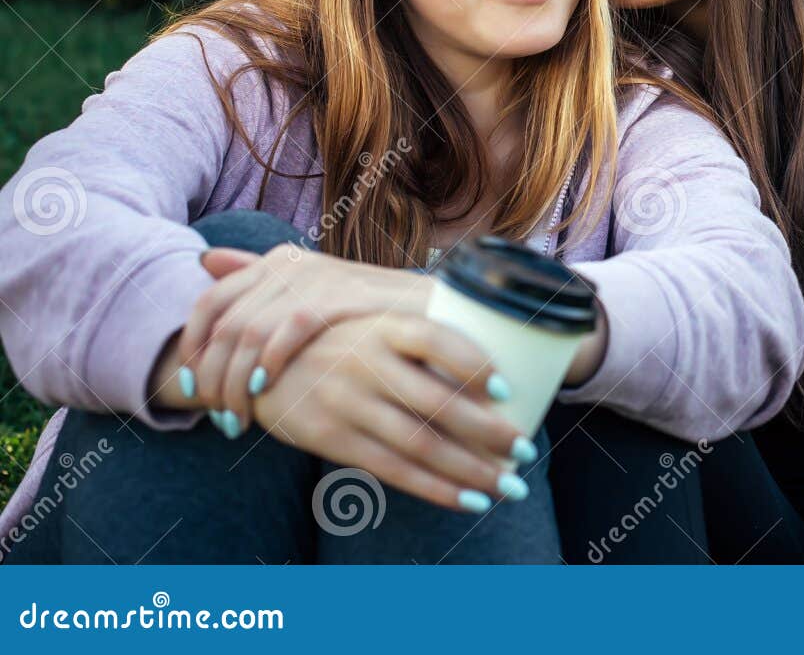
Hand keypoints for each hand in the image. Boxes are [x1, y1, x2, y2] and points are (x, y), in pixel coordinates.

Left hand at [177, 243, 431, 431]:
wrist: (436, 314)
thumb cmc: (370, 316)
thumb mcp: (311, 294)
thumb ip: (259, 278)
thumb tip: (203, 260)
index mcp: (278, 261)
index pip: (210, 303)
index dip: (193, 349)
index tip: (193, 392)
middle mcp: (291, 262)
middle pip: (224, 323)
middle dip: (212, 378)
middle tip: (220, 416)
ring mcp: (317, 275)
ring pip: (247, 331)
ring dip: (235, 381)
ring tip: (239, 417)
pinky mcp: (341, 293)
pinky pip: (287, 328)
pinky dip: (270, 361)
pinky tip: (266, 389)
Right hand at [252, 311, 535, 512]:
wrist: (257, 367)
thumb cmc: (340, 342)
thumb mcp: (371, 322)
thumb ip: (418, 335)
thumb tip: (495, 355)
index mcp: (382, 325)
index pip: (435, 338)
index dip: (473, 362)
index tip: (509, 388)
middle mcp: (365, 361)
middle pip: (437, 402)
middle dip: (489, 432)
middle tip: (528, 450)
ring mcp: (346, 402)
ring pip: (420, 444)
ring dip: (472, 469)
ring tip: (511, 486)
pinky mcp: (332, 438)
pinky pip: (393, 470)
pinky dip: (437, 488)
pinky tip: (471, 500)